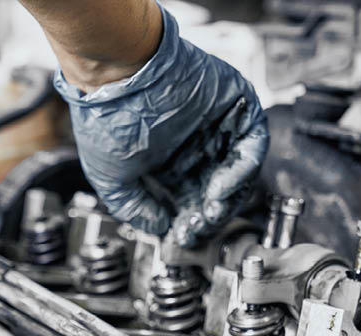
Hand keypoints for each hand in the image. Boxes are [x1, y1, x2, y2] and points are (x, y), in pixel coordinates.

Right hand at [53, 7, 267, 246]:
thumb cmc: (107, 119)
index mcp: (170, 161)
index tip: (184, 236)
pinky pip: (253, 143)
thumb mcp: (111, 178)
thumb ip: (134, 208)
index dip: (190, 222)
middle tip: (199, 225)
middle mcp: (196, 145)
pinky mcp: (236, 106)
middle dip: (210, 214)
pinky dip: (244, 170)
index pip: (192, 200)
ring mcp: (218, 126)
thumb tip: (159, 227)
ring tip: (210, 209)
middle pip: (218, 190)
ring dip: (229, 197)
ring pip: (240, 172)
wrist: (116, 73)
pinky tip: (222, 187)